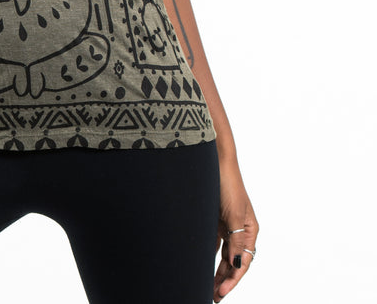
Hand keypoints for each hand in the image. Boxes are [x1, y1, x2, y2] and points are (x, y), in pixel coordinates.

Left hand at [213, 158, 258, 300]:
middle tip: (213, 296)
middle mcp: (240, 230)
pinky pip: (213, 243)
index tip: (220, 292)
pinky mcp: (214, 219)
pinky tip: (201, 266)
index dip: (232, 280)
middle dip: (224, 280)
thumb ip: (235, 241)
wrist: (214, 161)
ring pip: (223, 255)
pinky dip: (208, 256)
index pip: (243, 262)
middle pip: (233, 262)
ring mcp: (227, 225)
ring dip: (217, 271)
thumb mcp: (233, 215)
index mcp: (250, 230)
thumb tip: (236, 266)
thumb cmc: (226, 184)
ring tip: (207, 287)